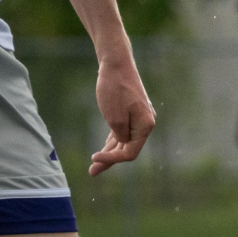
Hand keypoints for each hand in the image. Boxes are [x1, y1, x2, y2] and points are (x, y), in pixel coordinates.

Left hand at [89, 60, 156, 176]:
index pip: (131, 152)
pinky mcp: (130, 112)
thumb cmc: (115, 89)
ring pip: (124, 141)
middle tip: (91, 172)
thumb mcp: (114, 117)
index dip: (112, 159)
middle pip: (128, 149)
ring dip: (110, 153)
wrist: (116, 64)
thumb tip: (121, 143)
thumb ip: (119, 135)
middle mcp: (145, 123)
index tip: (93, 157)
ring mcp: (138, 118)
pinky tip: (103, 149)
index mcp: (145, 125)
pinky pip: (122, 132)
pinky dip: (112, 141)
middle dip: (109, 160)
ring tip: (94, 165)